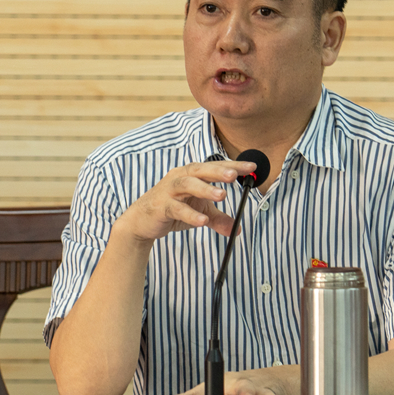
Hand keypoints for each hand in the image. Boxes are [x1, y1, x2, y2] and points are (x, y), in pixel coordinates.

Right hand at [115, 159, 256, 244]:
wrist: (141, 222)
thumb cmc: (172, 209)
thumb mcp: (199, 213)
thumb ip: (218, 219)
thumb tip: (238, 229)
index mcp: (192, 175)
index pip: (215, 167)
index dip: (233, 165)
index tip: (252, 166)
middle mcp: (180, 177)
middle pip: (200, 170)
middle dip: (218, 171)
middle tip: (234, 175)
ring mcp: (169, 191)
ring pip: (187, 185)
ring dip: (205, 189)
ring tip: (222, 195)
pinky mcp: (160, 206)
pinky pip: (176, 208)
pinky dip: (190, 214)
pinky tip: (202, 221)